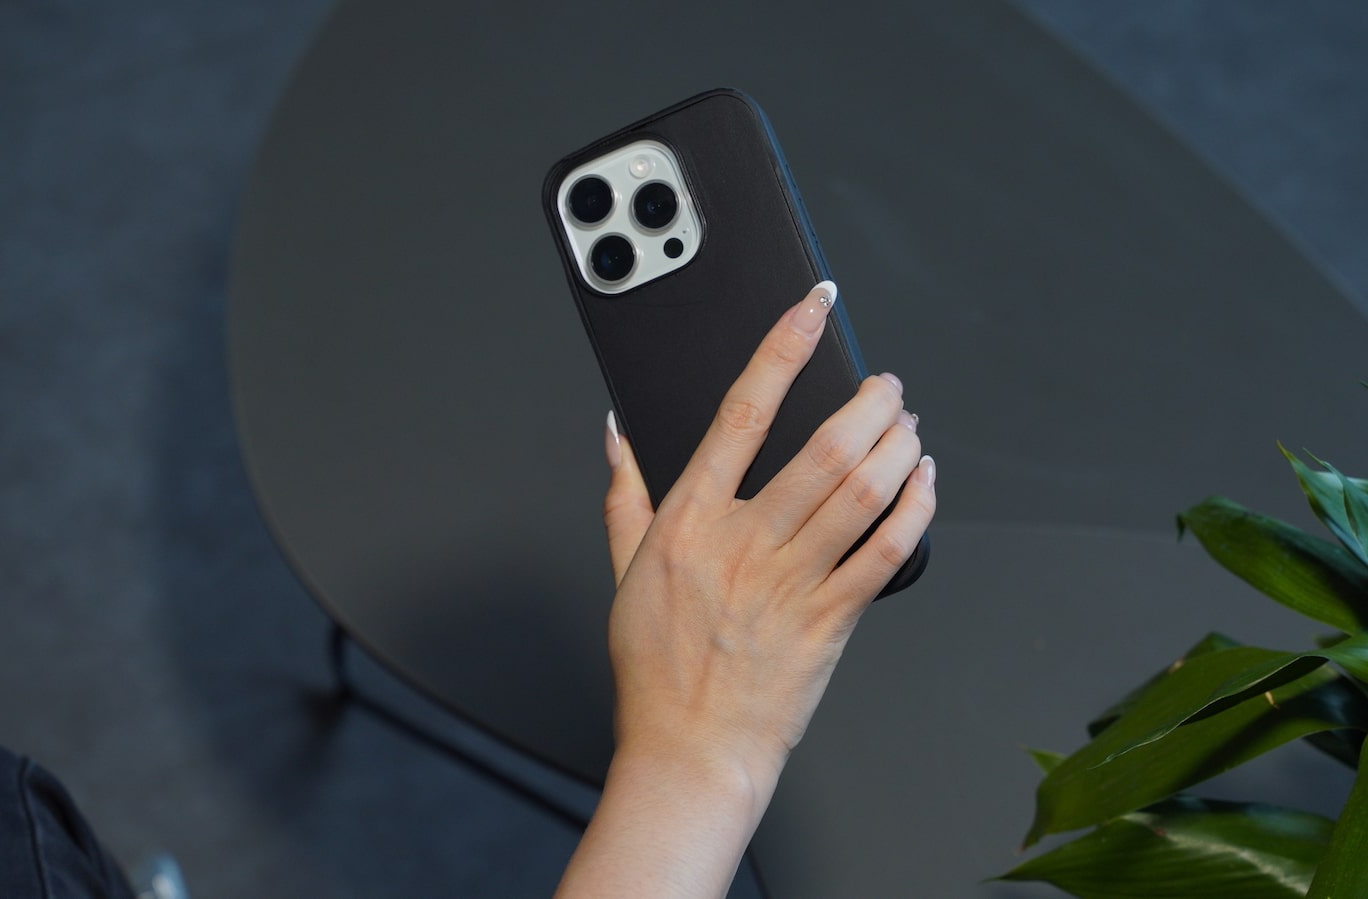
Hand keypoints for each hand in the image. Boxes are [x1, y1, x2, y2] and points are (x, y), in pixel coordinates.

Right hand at [601, 280, 935, 792]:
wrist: (690, 749)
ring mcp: (789, 584)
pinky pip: (885, 552)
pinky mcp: (830, 622)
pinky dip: (915, 508)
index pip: (740, 412)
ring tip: (908, 427)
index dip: (781, 350)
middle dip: (870, 401)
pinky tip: (923, 483)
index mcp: (688, 520)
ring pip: (862, 493)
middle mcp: (743, 544)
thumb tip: (617, 431)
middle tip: (886, 385)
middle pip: (823, 448)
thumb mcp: (623, 571)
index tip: (811, 310)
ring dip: (898, 446)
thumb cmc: (656, 666)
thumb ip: (624, 493)